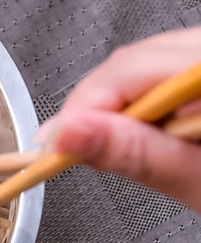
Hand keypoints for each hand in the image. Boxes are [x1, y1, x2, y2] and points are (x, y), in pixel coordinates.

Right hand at [37, 26, 200, 211]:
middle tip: (84, 150)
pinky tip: (155, 129)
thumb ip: (133, 153)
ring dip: (122, 105)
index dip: (84, 108)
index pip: (128, 69)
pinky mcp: (198, 66)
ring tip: (129, 145)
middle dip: (101, 107)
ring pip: (145, 61)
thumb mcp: (197, 182)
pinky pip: (163, 66)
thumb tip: (63, 135)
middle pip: (133, 60)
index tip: (56, 146)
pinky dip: (147, 101)